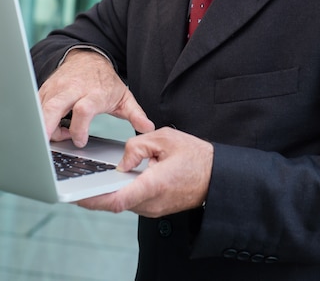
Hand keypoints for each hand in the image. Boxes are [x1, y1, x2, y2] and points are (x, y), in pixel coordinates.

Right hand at [38, 49, 154, 145]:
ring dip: (44, 126)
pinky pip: (36, 107)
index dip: (79, 129)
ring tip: (59, 134)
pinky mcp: (45, 89)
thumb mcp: (124, 96)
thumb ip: (135, 114)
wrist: (89, 58)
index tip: (80, 141)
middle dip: (47, 127)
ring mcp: (56, 88)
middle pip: (54, 107)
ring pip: (40, 108)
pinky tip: (52, 125)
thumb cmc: (106, 81)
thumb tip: (148, 127)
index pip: (83, 110)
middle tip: (47, 143)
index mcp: (94, 92)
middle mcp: (72, 89)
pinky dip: (39, 119)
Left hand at [77, 127, 213, 216]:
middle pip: (115, 201)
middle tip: (77, 181)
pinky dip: (122, 191)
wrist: (216, 175)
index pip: (117, 199)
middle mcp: (151, 202)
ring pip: (123, 201)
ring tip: (95, 177)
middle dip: (96, 192)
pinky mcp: (155, 209)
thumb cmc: (196, 156)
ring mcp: (153, 209)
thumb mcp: (165, 138)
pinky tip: (117, 179)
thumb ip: (138, 145)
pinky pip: (132, 201)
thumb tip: (122, 161)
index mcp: (154, 184)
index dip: (93, 199)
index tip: (76, 194)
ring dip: (110, 191)